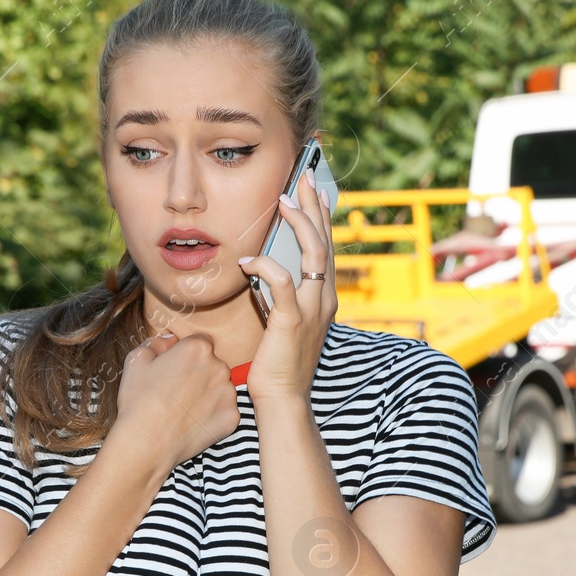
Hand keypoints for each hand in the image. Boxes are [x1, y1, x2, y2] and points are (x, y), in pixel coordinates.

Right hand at [112, 330, 239, 474]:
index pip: (200, 342)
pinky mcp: (232, 417)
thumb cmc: (139, 400)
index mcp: (197, 348)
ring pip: (220, 387)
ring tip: (184, 408)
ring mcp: (228, 394)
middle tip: (178, 390)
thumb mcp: (136, 361)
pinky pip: (225, 410)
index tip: (176, 368)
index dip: (186, 354)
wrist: (147, 441)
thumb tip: (169, 340)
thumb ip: (156, 343)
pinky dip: (213, 415)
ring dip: (208, 393)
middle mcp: (219, 367)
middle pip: (213, 364)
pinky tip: (193, 422)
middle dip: (199, 373)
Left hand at [237, 170, 336, 402]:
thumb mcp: (285, 320)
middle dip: (315, 206)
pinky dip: (265, 265)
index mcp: (325, 297)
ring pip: (314, 254)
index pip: (328, 247)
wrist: (283, 398)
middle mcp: (325, 298)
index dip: (322, 217)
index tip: (315, 190)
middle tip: (305, 177)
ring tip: (283, 202)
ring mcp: (312, 308)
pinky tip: (247, 258)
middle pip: (325, 241)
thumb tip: (263, 266)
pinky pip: (282, 282)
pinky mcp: (292, 320)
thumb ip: (282, 293)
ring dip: (299, 224)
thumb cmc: (279, 361)